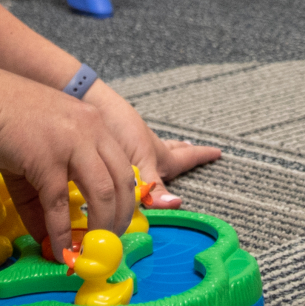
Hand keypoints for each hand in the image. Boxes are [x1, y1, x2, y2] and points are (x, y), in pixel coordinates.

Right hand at [0, 77, 132, 261]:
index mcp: (94, 123)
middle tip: (110, 241)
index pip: (124, 165)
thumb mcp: (39, 152)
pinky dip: (61, 232)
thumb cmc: (4, 121)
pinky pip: (59, 204)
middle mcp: (91, 130)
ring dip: (99, 227)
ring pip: (102, 194)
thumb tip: (50, 237)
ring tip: (90, 249)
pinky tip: (59, 248)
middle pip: (121, 182)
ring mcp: (72, 144)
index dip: (127, 197)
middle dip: (120, 217)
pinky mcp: (47, 160)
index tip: (120, 220)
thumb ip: (47, 194)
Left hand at [83, 81, 222, 206]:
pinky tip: (122, 158)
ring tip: (170, 151)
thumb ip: (153, 186)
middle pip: (170, 152)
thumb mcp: (139, 160)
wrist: (86, 100)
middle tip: (195, 150)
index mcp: (157, 155)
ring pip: (149, 152)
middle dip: (184, 154)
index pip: (186, 158)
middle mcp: (145, 150)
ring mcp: (128, 145)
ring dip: (160, 153)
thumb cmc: (117, 125)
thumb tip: (175, 204)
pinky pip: (125, 155)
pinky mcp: (109, 144)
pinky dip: (128, 158)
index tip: (218, 152)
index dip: (201, 156)